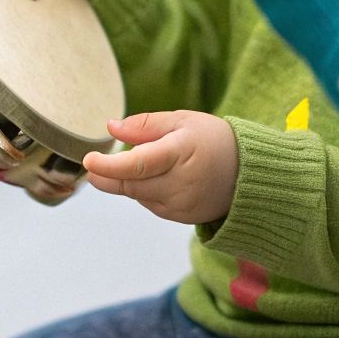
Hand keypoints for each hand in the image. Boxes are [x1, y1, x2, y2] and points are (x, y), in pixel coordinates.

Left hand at [82, 111, 237, 224]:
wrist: (249, 174)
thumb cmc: (214, 140)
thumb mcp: (183, 120)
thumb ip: (145, 124)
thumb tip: (111, 127)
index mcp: (181, 152)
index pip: (138, 163)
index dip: (109, 165)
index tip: (89, 160)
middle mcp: (181, 183)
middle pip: (131, 184)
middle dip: (108, 176)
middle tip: (93, 166)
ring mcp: (181, 204)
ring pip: (138, 195)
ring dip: (128, 181)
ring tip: (142, 163)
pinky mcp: (181, 217)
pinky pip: (150, 203)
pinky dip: (145, 191)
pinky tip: (158, 178)